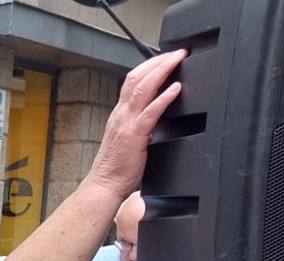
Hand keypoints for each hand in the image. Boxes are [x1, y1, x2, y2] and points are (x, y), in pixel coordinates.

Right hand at [84, 50, 186, 198]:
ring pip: (142, 88)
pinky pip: (150, 112)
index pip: (132, 81)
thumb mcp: (128, 138)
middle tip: (177, 52)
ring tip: (178, 60)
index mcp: (120, 114)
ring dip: (162, 71)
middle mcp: (121, 114)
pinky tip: (176, 88)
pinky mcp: (135, 135)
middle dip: (158, 61)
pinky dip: (164, 97)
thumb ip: (139, 124)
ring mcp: (126, 123)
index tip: (167, 57)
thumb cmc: (117, 167)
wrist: (105, 185)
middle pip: (137, 78)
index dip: (150, 66)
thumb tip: (156, 115)